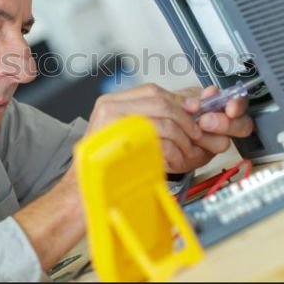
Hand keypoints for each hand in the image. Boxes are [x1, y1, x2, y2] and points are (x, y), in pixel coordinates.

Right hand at [86, 83, 252, 172]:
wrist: (86, 193)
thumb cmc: (108, 166)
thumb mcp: (131, 134)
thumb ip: (155, 118)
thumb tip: (190, 105)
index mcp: (113, 103)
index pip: (153, 91)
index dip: (179, 100)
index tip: (195, 111)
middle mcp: (110, 110)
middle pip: (161, 103)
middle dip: (186, 119)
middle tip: (197, 133)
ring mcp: (114, 127)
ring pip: (163, 122)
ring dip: (183, 138)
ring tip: (188, 150)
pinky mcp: (125, 148)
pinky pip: (158, 144)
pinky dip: (174, 153)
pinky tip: (176, 160)